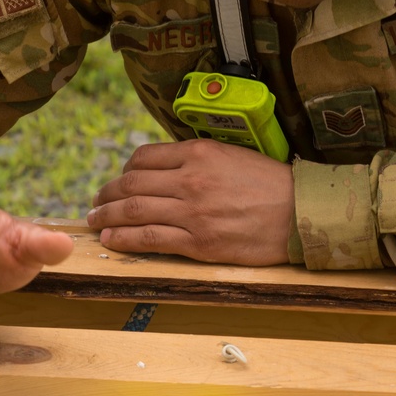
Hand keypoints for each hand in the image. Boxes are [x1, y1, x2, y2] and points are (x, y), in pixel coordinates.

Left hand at [87, 138, 294, 263]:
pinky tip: (111, 240)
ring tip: (94, 221)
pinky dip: (124, 239)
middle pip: (131, 185)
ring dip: (106, 216)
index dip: (123, 171)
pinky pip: (150, 239)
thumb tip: (168, 167)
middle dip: (105, 194)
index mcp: (198, 153)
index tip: (118, 181)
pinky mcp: (199, 242)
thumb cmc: (271, 185)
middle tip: (95, 201)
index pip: (144, 158)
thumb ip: (199, 159)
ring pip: (133, 212)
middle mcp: (191, 180)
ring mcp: (193, 212)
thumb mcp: (233, 156)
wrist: (301, 213)